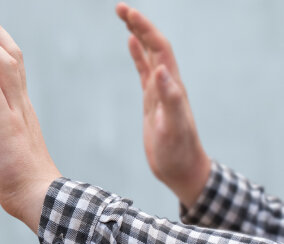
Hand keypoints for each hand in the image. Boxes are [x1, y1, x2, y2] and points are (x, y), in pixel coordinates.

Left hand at [0, 7, 60, 231]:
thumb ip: (9, 140)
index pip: (15, 68)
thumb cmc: (27, 183)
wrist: (40, 198)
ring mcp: (15, 112)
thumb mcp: (14, 152)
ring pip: (4, 64)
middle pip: (13, 56)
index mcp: (23, 109)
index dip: (1, 46)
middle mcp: (22, 104)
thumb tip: (4, 145)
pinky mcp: (4, 123)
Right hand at [116, 3, 210, 208]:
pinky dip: (137, 54)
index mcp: (172, 85)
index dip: (144, 28)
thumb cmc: (178, 152)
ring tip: (124, 17)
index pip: (159, 48)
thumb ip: (170, 98)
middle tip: (119, 7)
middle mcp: (168, 83)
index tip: (127, 13)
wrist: (182, 169)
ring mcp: (160, 90)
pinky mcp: (152, 100)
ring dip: (138, 34)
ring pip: (149, 54)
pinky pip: (144, 70)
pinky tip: (130, 44)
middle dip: (138, 24)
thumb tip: (161, 69)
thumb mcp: (173, 127)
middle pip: (154, 45)